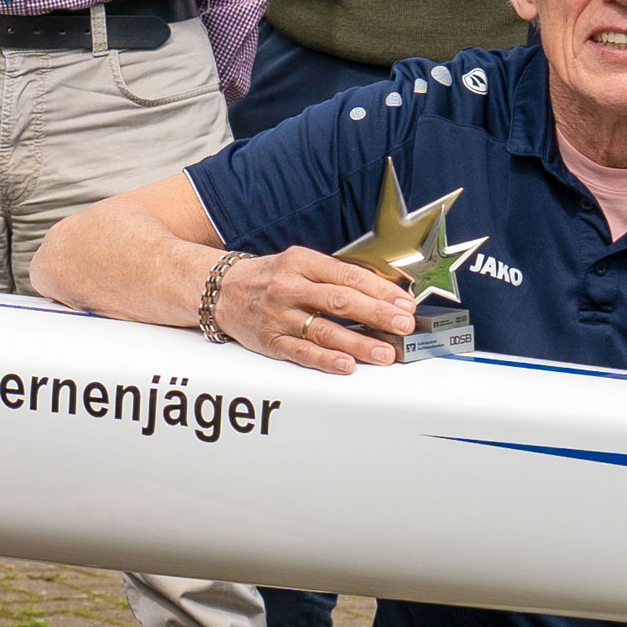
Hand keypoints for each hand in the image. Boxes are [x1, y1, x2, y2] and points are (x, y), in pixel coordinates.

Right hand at [230, 247, 421, 375]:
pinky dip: (326, 360)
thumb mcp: (299, 264)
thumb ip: (334, 276)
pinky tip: (347, 364)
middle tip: (403, 325)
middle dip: (377, 314)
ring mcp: (279, 315)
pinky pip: (301, 352)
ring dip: (358, 343)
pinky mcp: (270, 341)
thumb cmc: (269, 278)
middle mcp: (289, 287)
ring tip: (384, 352)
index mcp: (301, 262)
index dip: (381, 291)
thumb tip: (382, 295)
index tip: (404, 303)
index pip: (348, 276)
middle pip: (340, 301)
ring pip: (324, 331)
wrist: (222, 291)